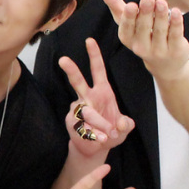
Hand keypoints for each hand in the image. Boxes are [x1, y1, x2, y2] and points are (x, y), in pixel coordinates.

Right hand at [59, 38, 134, 157]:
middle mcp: (87, 97)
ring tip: (108, 134)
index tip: (89, 40)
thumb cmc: (111, 132)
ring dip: (99, 122)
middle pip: (78, 81)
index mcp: (101, 91)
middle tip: (63, 60)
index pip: (97, 70)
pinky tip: (101, 138)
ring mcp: (78, 110)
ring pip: (87, 111)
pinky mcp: (72, 123)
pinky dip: (94, 134)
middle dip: (71, 70)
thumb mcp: (124, 127)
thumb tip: (121, 124)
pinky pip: (83, 126)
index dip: (94, 55)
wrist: (97, 148)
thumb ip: (126, 124)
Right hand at [96, 0, 188, 80]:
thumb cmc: (142, 36)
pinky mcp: (176, 50)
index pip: (126, 28)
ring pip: (160, 30)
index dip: (129, 17)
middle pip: (144, 27)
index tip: (131, 5)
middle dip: (146, 12)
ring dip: (161, 15)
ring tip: (162, 2)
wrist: (165, 63)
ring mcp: (159, 51)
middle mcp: (141, 47)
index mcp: (127, 38)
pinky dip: (176, 23)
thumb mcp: (126, 20)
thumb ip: (114, 2)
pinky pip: (176, 35)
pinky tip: (177, 11)